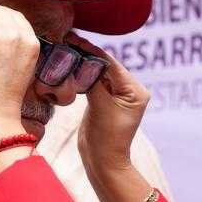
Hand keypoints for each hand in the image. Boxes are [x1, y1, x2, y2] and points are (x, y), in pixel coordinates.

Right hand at [70, 36, 148, 173]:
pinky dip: (81, 76)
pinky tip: (69, 66)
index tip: (75, 39)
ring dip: (83, 64)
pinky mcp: (104, 101)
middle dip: (86, 55)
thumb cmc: (106, 138)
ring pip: (97, 74)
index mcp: (136, 90)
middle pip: (105, 66)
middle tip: (67, 40)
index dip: (92, 51)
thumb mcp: (101, 106)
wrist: (102, 162)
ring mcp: (116, 96)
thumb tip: (82, 61)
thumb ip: (93, 82)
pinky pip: (92, 83)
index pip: (112, 64)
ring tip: (66, 49)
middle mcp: (129, 90)